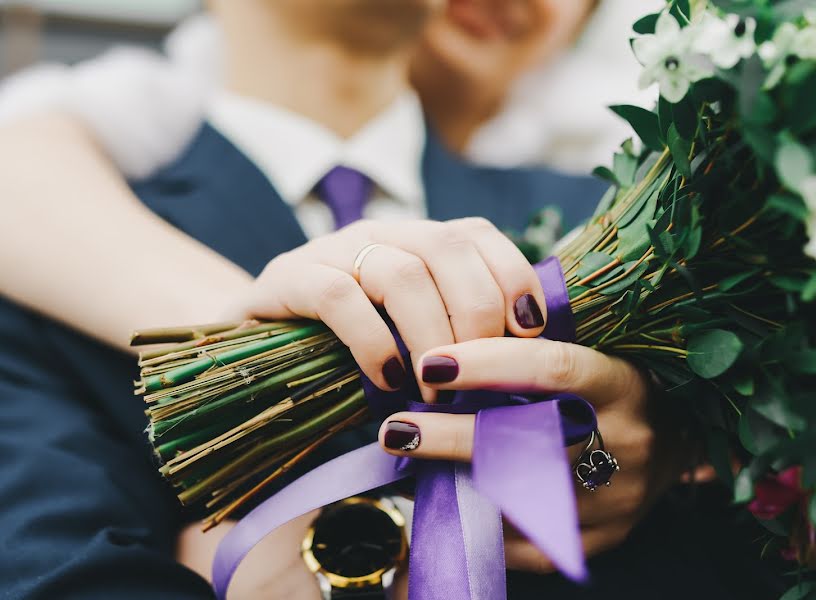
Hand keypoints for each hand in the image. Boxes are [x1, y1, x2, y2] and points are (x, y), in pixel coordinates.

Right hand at [223, 218, 548, 401]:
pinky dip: (372, 341)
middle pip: (446, 247)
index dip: (512, 274)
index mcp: (414, 240)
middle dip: (477, 314)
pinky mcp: (286, 279)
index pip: (475, 233)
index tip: (531, 331)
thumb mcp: (408, 337)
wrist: (253, 348)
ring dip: (431, 337)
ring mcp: (330, 251)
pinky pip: (337, 298)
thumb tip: (521, 369)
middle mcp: (378, 234)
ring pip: (400, 273)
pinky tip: (386, 380)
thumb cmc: (348, 351)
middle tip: (481, 376)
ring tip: (436, 392)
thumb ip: (455, 335)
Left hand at [376, 337, 688, 571]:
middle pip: (526, 444)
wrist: (680, 439)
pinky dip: (479, 520)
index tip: (431, 362)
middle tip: (395, 428)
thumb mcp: (597, 351)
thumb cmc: (620, 383)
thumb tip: (452, 341)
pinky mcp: (602, 539)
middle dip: (450, 437)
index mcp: (625, 385)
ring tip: (411, 463)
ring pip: (519, 498)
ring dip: (454, 481)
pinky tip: (444, 500)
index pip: (552, 369)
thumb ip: (538, 349)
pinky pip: (526, 541)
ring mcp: (616, 500)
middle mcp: (627, 445)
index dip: (488, 364)